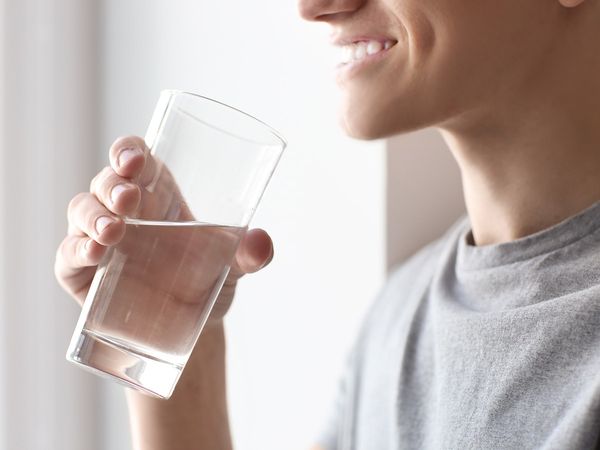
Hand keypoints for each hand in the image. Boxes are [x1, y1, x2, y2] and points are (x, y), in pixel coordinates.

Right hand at [54, 135, 273, 325]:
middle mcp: (125, 211)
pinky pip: (68, 255)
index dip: (128, 150)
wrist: (194, 328)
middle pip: (106, 181)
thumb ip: (251, 252)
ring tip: (114, 231)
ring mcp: (101, 240)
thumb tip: (263, 243)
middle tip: (129, 201)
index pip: (134, 158)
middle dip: (112, 184)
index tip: (135, 159)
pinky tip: (93, 254)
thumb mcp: (235, 265)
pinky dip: (76, 250)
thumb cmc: (209, 280)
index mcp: (159, 194)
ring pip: (81, 210)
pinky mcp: (83, 273)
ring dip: (92, 215)